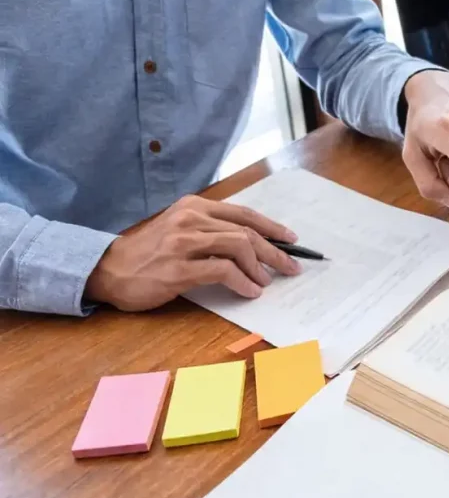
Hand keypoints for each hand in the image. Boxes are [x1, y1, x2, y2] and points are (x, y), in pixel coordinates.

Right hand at [85, 195, 302, 311]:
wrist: (108, 270)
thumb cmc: (149, 253)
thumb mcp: (180, 230)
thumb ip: (211, 231)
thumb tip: (253, 245)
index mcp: (194, 207)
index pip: (243, 213)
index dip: (271, 227)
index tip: (290, 240)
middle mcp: (190, 218)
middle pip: (246, 231)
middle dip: (274, 251)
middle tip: (290, 267)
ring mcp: (184, 243)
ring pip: (239, 246)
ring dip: (260, 267)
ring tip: (266, 282)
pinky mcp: (179, 268)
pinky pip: (223, 271)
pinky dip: (242, 282)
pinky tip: (249, 291)